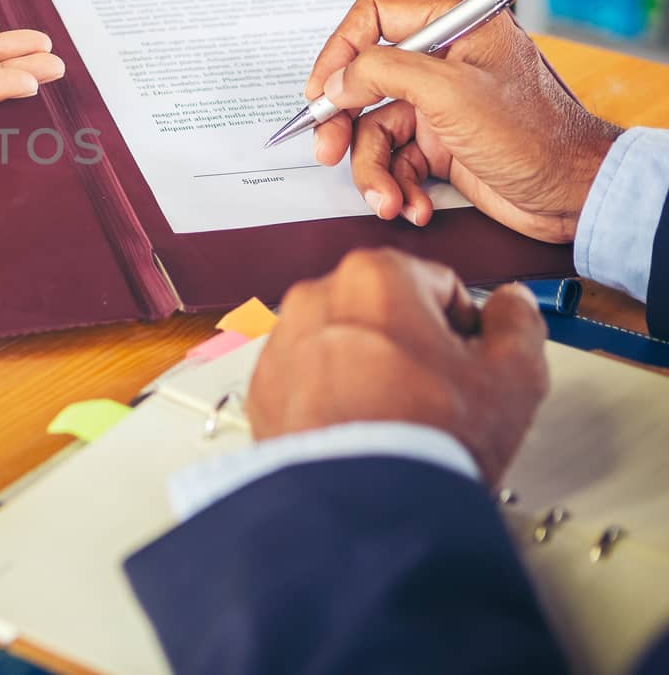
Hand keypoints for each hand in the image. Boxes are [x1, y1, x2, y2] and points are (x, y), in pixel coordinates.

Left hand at [250, 249, 548, 484]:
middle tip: (437, 397)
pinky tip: (359, 434)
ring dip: (370, 372)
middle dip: (414, 347)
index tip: (471, 363)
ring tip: (396, 421)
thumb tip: (513, 305)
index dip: (467, 329)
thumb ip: (520, 324)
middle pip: (387, 313)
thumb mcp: (513, 377)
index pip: (440, 287)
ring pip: (345, 347)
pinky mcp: (263, 387)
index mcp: (376, 275)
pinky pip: (309, 382)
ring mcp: (282, 341)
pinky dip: (332, 400)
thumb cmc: (428, 437)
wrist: (361, 507)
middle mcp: (316, 296)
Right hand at [304, 0, 621, 242]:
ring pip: (375, 130)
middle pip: (364, 82)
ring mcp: (440, 105)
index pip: (376, 17)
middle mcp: (444, 61)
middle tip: (327, 148)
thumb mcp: (450, 92)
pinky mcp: (440, 145)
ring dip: (374, 171)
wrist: (575, 194)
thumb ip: (384, 72)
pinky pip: (395, 161)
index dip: (340, 50)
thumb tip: (338, 79)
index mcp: (455, 26)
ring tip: (387, 199)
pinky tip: (413, 204)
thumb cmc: (537, 135)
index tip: (321, 89)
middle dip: (344, 123)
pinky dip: (397, 186)